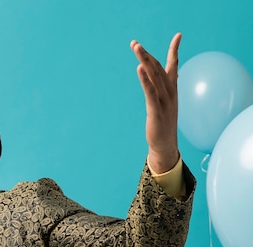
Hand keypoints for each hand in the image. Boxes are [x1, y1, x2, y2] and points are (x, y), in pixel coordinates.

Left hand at [131, 33, 181, 172]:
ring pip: (154, 76)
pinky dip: (145, 79)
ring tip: (136, 48)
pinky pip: (150, 92)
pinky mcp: (156, 110)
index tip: (179, 35)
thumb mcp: (163, 103)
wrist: (165, 145)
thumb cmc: (162, 123)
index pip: (173, 65)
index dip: (175, 50)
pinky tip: (139, 68)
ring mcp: (164, 101)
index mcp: (172, 90)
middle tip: (134, 43)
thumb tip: (164, 76)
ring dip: (144, 60)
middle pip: (158, 68)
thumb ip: (162, 89)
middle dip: (146, 54)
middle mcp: (170, 92)